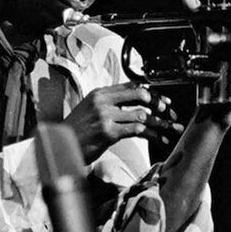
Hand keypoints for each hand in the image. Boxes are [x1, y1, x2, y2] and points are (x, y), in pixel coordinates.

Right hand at [64, 82, 183, 163]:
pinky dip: (151, 135)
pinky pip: (136, 130)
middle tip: (170, 114)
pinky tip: (158, 139)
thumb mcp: (89, 109)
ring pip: (141, 115)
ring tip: (170, 130)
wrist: (60, 145)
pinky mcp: (108, 132)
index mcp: (100, 93)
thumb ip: (109, 103)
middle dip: (159, 105)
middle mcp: (103, 101)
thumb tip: (132, 104)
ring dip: (159, 124)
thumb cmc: (76, 130)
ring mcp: (105, 116)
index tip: (163, 102)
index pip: (131, 86)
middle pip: (140, 96)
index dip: (150, 93)